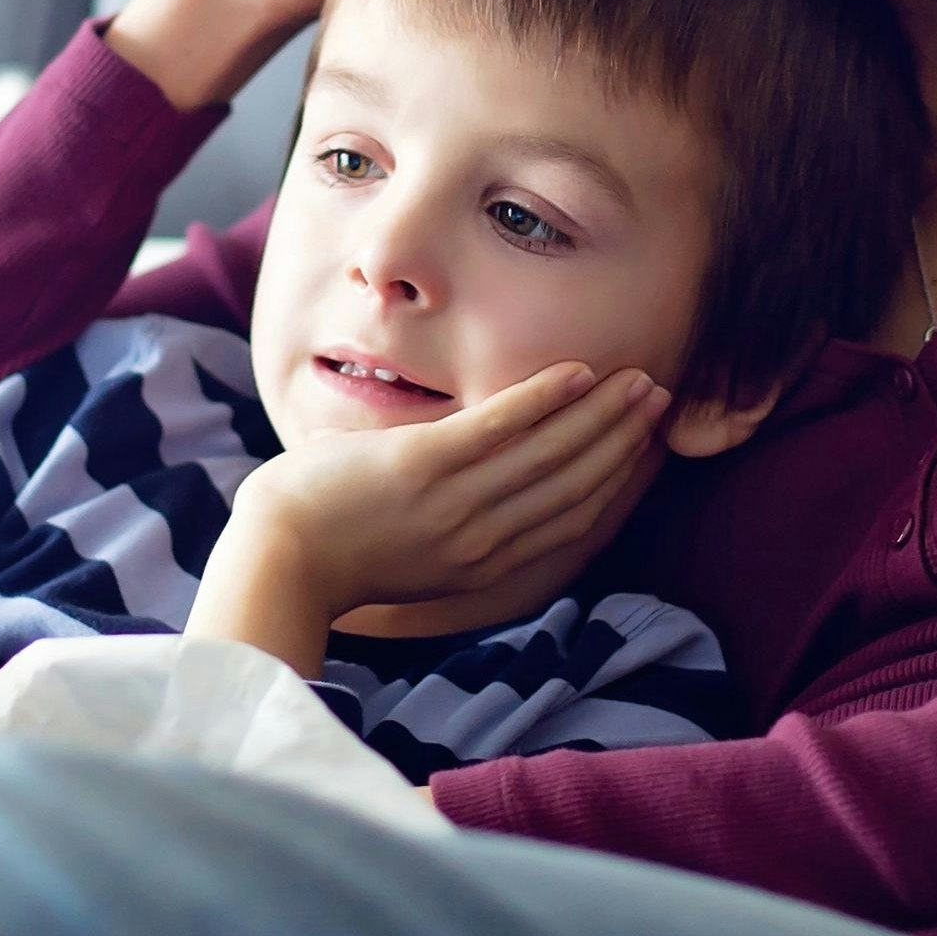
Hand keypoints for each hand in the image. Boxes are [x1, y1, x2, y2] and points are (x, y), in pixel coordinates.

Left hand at [194, 363, 673, 665]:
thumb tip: (465, 485)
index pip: (568, 517)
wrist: (278, 561)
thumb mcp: (410, 552)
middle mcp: (482, 538)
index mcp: (481, 563)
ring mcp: (455, 503)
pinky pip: (499, 427)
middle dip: (622, 441)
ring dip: (601, 415)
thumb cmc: (331, 552)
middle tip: (658, 401)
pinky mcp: (424, 467)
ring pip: (551, 454)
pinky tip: (578, 372)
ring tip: (638, 383)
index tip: (643, 447)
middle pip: (574, 483)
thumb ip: (451, 524)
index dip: (613, 479)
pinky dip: (543, 399)